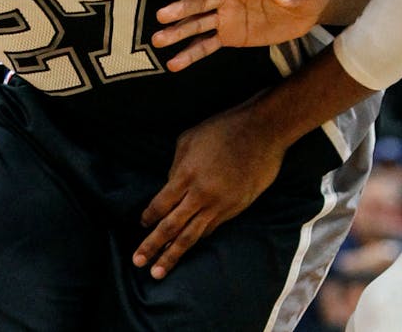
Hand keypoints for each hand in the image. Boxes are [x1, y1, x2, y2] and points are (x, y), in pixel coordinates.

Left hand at [133, 99, 285, 278]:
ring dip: (173, 254)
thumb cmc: (223, 129)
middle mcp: (201, 195)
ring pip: (191, 235)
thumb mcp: (189, 139)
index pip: (161, 204)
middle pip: (172, 227)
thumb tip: (169, 186)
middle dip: (152, 246)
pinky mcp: (235, 209)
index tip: (142, 224)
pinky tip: (187, 246)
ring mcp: (220, 205)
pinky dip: (197, 238)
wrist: (263, 132)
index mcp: (186, 175)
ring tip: (159, 271)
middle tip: (138, 262)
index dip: (149, 217)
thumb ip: (176, 166)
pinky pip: (211, 228)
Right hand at [153, 0, 331, 70]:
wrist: (309, 6)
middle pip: (202, 0)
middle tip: (162, 16)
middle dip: (182, 8)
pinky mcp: (230, 36)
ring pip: (198, 24)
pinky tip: (174, 64)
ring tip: (158, 41)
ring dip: (178, 32)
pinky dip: (191, 54)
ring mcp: (227, 16)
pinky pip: (207, 45)